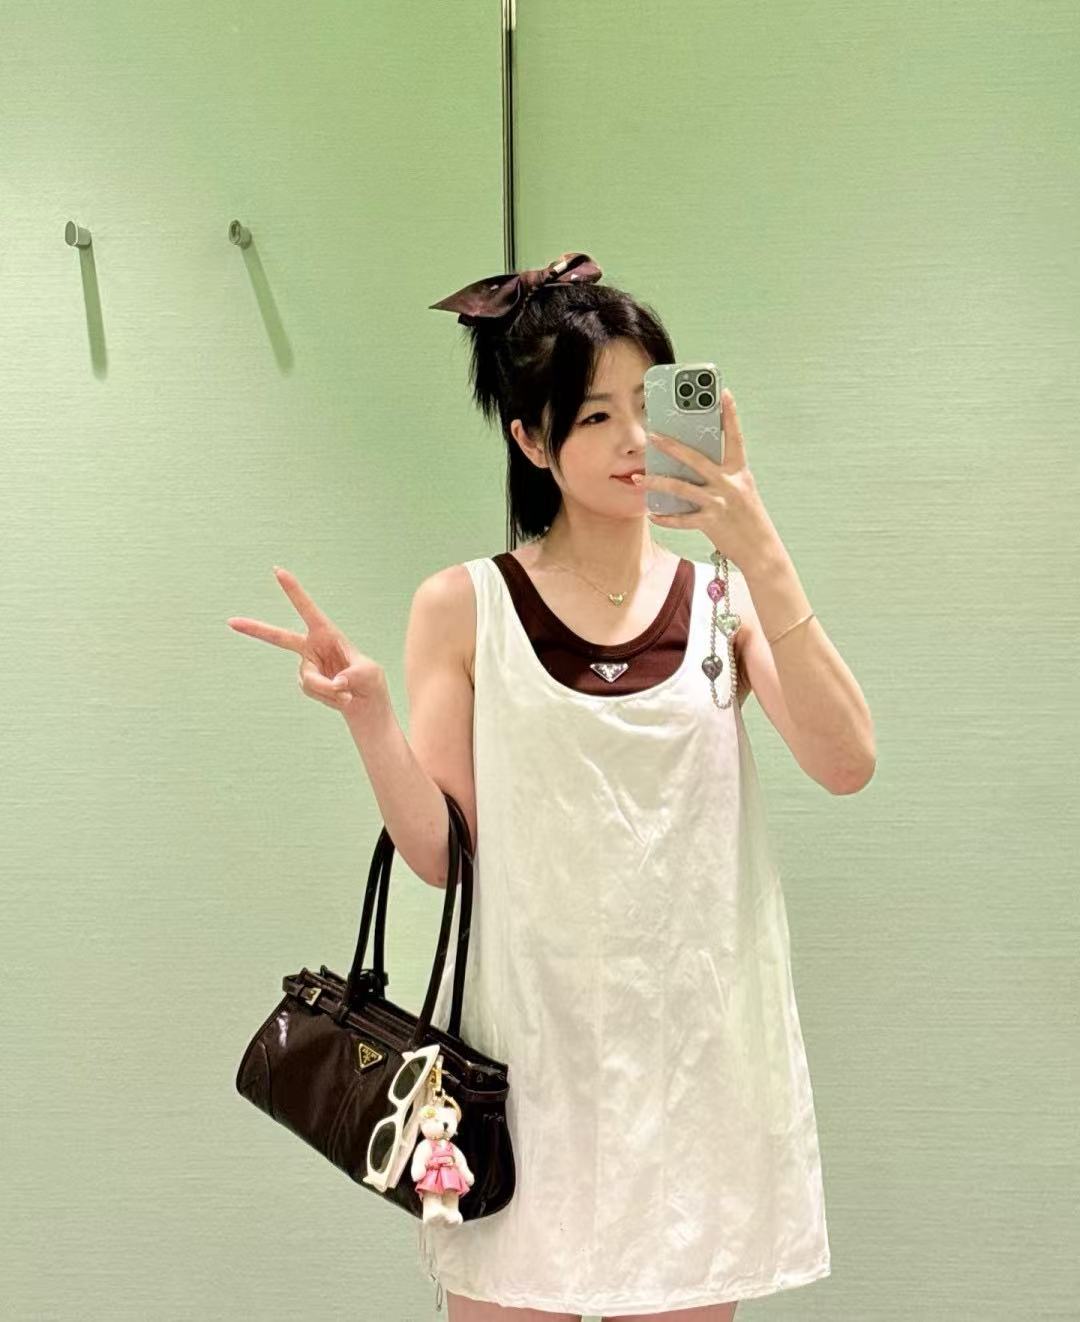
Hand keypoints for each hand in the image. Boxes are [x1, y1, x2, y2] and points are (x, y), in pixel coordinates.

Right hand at [227, 566, 387, 713]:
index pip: (307, 609)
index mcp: (327, 633)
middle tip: (231, 621)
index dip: (293, 590)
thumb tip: (335, 682)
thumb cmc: (369, 680)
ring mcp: (306, 666)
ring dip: (329, 689)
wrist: (364, 702)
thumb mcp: (368, 674)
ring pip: (309, 679)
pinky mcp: (304, 682)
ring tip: (348, 693)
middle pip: (279, 638)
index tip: (277, 570)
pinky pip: (311, 691)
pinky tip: (342, 698)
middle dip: (255, 629)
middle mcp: (312, 647)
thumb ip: (352, 675)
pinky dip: (329, 698)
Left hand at [636, 388, 776, 567]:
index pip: (735, 437)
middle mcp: (730, 484)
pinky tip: (652, 514)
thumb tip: (690, 466)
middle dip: (671, 446)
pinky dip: (665, 518)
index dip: (730, 415)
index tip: (723, 393)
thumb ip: (721, 476)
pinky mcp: (711, 523)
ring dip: (656, 482)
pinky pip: (682, 519)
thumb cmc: (749, 519)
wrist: (762, 551)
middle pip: (696, 458)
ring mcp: (720, 503)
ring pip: (681, 488)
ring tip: (638, 478)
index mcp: (740, 472)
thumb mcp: (741, 491)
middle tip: (652, 435)